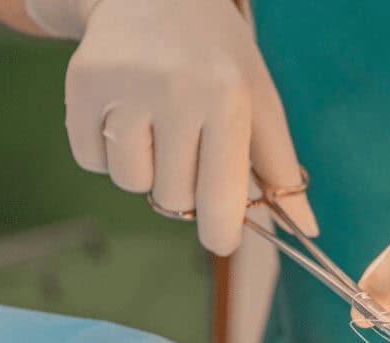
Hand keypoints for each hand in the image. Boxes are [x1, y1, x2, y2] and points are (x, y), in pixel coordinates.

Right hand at [61, 0, 316, 253]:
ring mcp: (124, 87)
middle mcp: (175, 92)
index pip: (220, 194)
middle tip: (190, 146)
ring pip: (130, 183)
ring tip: (157, 124)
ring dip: (145, 169)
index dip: (221, 230)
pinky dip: (107, 151)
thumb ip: (280, 168)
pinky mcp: (82, 85)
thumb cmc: (218, 55)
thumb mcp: (259, 99)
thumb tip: (307, 230)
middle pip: (173, 196)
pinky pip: (91, 160)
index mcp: (228, 98)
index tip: (222, 242)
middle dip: (184, 186)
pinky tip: (125, 113)